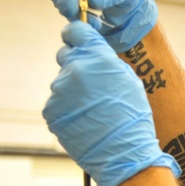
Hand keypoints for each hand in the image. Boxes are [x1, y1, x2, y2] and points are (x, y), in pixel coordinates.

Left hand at [43, 21, 178, 185]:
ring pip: (62, 82)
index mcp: (95, 58)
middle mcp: (73, 70)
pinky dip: (68, 109)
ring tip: (93, 110)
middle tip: (92, 84)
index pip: (75, 31)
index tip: (79, 41)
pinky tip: (85, 120)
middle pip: (66, 54)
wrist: (123, 154)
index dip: (77, 35)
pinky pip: (57, 103)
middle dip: (77, 64)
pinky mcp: (51, 111)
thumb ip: (105, 60)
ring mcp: (59, 92)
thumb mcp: (128, 80)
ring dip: (73, 91)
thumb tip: (92, 52)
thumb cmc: (133, 118)